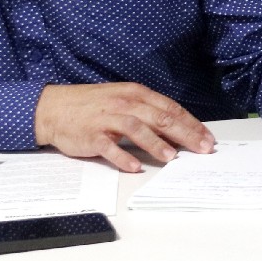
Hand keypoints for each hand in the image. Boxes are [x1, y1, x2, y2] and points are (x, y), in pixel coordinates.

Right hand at [34, 82, 214, 172]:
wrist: (53, 108)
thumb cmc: (93, 105)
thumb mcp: (123, 99)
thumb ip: (147, 112)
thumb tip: (176, 129)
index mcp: (136, 94)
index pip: (170, 108)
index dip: (191, 123)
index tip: (208, 137)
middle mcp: (124, 104)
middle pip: (160, 118)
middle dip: (185, 134)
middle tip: (202, 148)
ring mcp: (107, 119)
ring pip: (136, 129)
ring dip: (155, 144)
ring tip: (171, 157)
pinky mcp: (91, 135)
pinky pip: (108, 147)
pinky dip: (122, 157)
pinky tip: (134, 166)